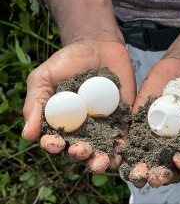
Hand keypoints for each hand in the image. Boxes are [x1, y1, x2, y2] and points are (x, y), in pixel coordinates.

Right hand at [22, 40, 135, 172]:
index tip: (56, 143)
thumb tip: (28, 135)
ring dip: (101, 159)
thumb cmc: (68, 61)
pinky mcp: (123, 119)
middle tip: (82, 152)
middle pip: (80, 149)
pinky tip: (121, 155)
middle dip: (80, 155)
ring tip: (101, 162)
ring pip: (102, 148)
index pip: (56, 140)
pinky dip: (122, 148)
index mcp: (61, 122)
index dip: (54, 145)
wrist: (98, 46)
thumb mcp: (45, 77)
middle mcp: (82, 128)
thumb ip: (37, 103)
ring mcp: (104, 125)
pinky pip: (123, 136)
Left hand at [128, 52, 179, 187]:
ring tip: (137, 174)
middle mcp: (174, 147)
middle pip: (166, 168)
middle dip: (160, 175)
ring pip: (146, 158)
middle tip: (154, 177)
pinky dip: (125, 148)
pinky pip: (130, 137)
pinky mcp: (140, 123)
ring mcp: (155, 136)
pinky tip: (120, 155)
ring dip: (141, 169)